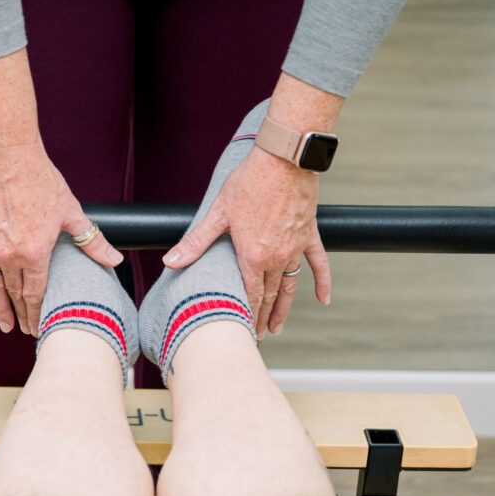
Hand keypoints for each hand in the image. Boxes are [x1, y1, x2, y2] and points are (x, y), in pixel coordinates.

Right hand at [0, 141, 122, 334]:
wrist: (7, 153)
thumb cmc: (40, 179)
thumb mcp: (71, 212)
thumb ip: (91, 240)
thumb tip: (114, 259)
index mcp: (35, 253)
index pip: (38, 294)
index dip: (40, 313)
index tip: (43, 327)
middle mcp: (9, 256)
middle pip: (16, 294)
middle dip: (24, 315)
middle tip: (29, 330)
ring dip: (0, 308)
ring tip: (7, 326)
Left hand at [162, 146, 330, 337]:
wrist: (284, 159)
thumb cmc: (249, 182)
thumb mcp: (217, 213)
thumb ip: (195, 242)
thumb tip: (170, 261)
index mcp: (252, 256)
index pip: (249, 295)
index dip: (246, 314)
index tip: (243, 332)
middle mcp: (275, 257)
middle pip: (269, 295)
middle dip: (261, 317)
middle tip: (257, 335)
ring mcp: (294, 248)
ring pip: (290, 285)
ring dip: (284, 308)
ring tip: (277, 327)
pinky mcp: (309, 235)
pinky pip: (319, 264)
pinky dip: (322, 282)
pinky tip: (324, 299)